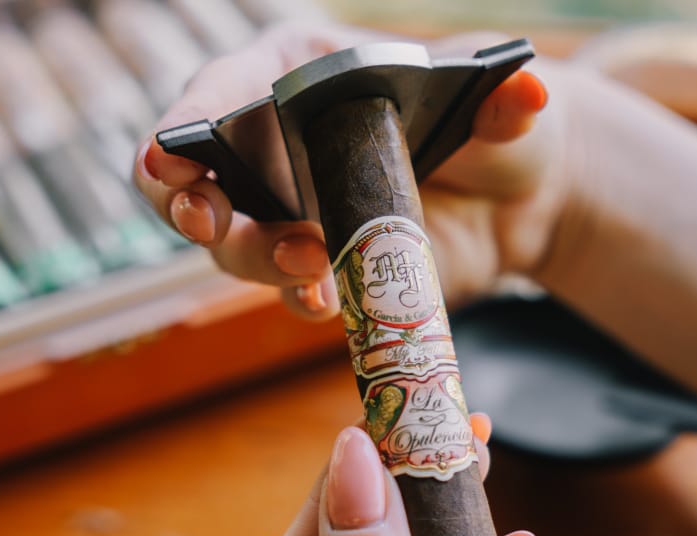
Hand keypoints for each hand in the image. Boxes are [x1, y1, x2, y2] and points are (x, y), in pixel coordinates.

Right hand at [133, 23, 569, 319]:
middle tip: (209, 218)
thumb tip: (526, 94)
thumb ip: (502, 101)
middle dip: (190, 201)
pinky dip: (298, 298)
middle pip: (199, 177)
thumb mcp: (500, 104)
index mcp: (296, 74)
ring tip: (309, 260)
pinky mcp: (322, 268)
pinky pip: (290, 290)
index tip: (170, 152)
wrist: (525, 201)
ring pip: (235, 245)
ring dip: (257, 257)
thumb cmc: (497, 126)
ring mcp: (293, 214)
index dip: (184, 122)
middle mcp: (277, 145)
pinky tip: (323, 299)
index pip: (219, 91)